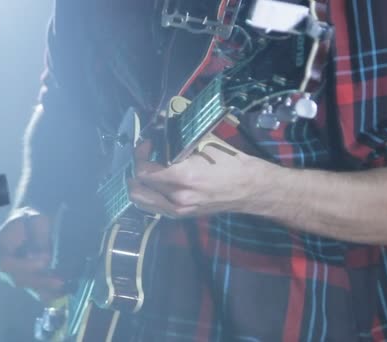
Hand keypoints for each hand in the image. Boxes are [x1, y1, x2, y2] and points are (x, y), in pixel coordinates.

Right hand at [0, 207, 64, 303]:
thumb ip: (39, 237)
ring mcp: (8, 272)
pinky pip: (32, 287)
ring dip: (45, 289)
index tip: (46, 260)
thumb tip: (42, 257)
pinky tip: (60, 294)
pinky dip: (46, 291)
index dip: (25, 266)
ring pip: (26, 285)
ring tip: (63, 289)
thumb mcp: (37, 220)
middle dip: (39, 281)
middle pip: (16, 278)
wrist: (30, 222)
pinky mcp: (21, 277)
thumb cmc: (32, 218)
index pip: (5, 263)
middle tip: (60, 281)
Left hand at [128, 141, 261, 217]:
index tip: (147, 144)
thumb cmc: (231, 162)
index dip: (140, 155)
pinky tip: (156, 183)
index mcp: (182, 177)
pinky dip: (149, 195)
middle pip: (138, 188)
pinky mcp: (183, 215)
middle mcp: (177, 197)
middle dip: (136, 170)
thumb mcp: (203, 144)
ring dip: (139, 185)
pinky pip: (154, 207)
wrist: (250, 188)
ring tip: (147, 171)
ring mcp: (179, 209)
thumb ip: (178, 139)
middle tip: (144, 157)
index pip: (144, 171)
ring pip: (142, 201)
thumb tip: (159, 125)